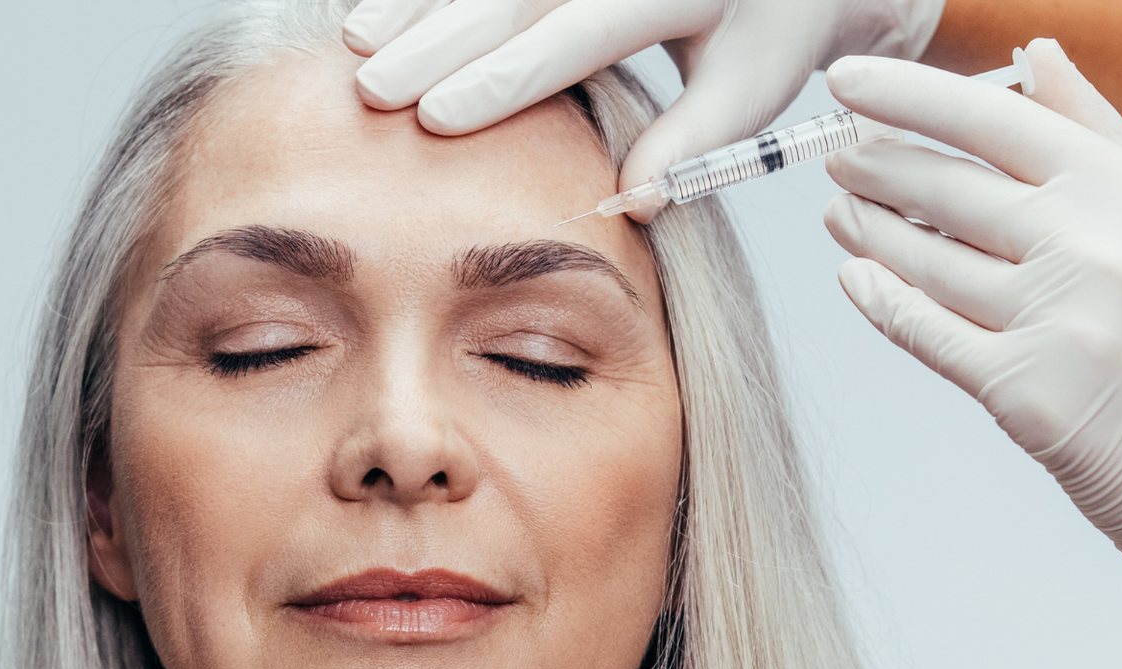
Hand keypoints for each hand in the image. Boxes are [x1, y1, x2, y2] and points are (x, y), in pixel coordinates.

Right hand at [341, 0, 945, 214]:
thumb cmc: (765, 33)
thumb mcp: (748, 87)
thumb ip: (690, 140)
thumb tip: (630, 198)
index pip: (575, 33)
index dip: (501, 77)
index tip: (436, 118)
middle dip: (435, 40)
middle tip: (372, 89)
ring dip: (416, 5)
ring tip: (356, 45)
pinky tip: (378, 11)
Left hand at [823, 40, 1121, 668]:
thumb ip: (1098, 135)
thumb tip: (1035, 56)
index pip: (997, 120)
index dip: (909, 95)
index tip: (849, 82)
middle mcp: (1095, 248)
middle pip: (949, 189)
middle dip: (877, 167)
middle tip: (835, 155)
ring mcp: (1057, 322)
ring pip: (927, 261)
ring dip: (869, 231)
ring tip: (839, 212)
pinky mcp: (1023, 392)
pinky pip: (925, 332)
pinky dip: (880, 301)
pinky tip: (855, 277)